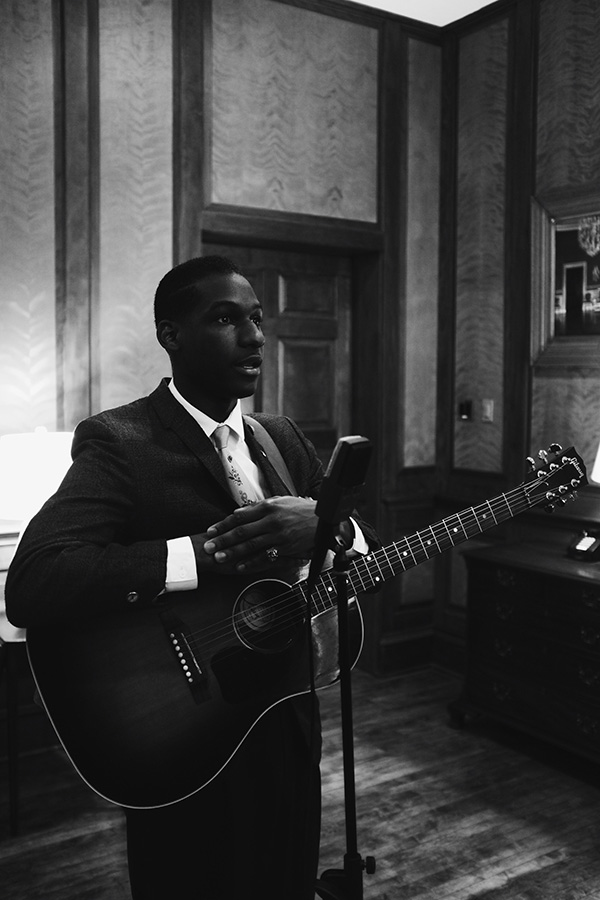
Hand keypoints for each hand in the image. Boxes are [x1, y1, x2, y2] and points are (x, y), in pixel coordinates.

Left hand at [202, 496, 318, 572]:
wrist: (324, 519)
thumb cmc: (301, 509)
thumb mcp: (280, 501)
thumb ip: (259, 507)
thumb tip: (239, 512)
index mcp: (268, 506)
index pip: (240, 516)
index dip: (223, 524)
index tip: (211, 530)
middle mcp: (271, 520)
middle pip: (241, 531)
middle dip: (222, 540)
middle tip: (208, 547)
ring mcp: (278, 535)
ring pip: (250, 545)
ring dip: (233, 552)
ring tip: (219, 558)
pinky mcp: (285, 547)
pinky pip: (265, 556)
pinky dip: (251, 562)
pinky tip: (240, 566)